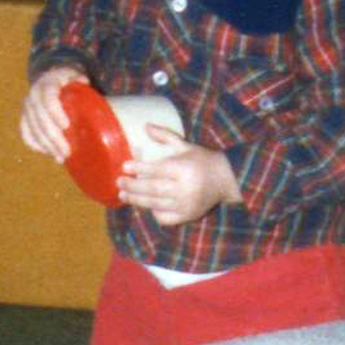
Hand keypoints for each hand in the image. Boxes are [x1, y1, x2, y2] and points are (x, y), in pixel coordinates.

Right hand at [21, 67, 88, 162]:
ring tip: (60, 157)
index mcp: (48, 83)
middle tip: (66, 151)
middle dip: (53, 137)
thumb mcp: (76, 76)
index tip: (66, 126)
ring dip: (46, 145)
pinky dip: (35, 144)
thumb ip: (84, 84)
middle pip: (40, 118)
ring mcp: (27, 107)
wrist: (49, 76)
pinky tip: (47, 152)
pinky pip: (25, 132)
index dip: (55, 113)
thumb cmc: (67, 79)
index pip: (48, 99)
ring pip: (32, 128)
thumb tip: (95, 92)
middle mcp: (33, 95)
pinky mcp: (24, 117)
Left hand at [117, 125, 242, 225]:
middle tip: (119, 182)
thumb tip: (145, 126)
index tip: (125, 166)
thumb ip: (165, 136)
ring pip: (156, 204)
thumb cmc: (202, 159)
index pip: (157, 170)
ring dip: (137, 200)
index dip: (139, 169)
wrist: (225, 179)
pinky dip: (153, 213)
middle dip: (133, 186)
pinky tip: (144, 206)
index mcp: (184, 168)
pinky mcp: (188, 216)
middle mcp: (185, 188)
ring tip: (123, 195)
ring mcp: (186, 204)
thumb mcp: (185, 145)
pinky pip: (165, 218)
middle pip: (153, 189)